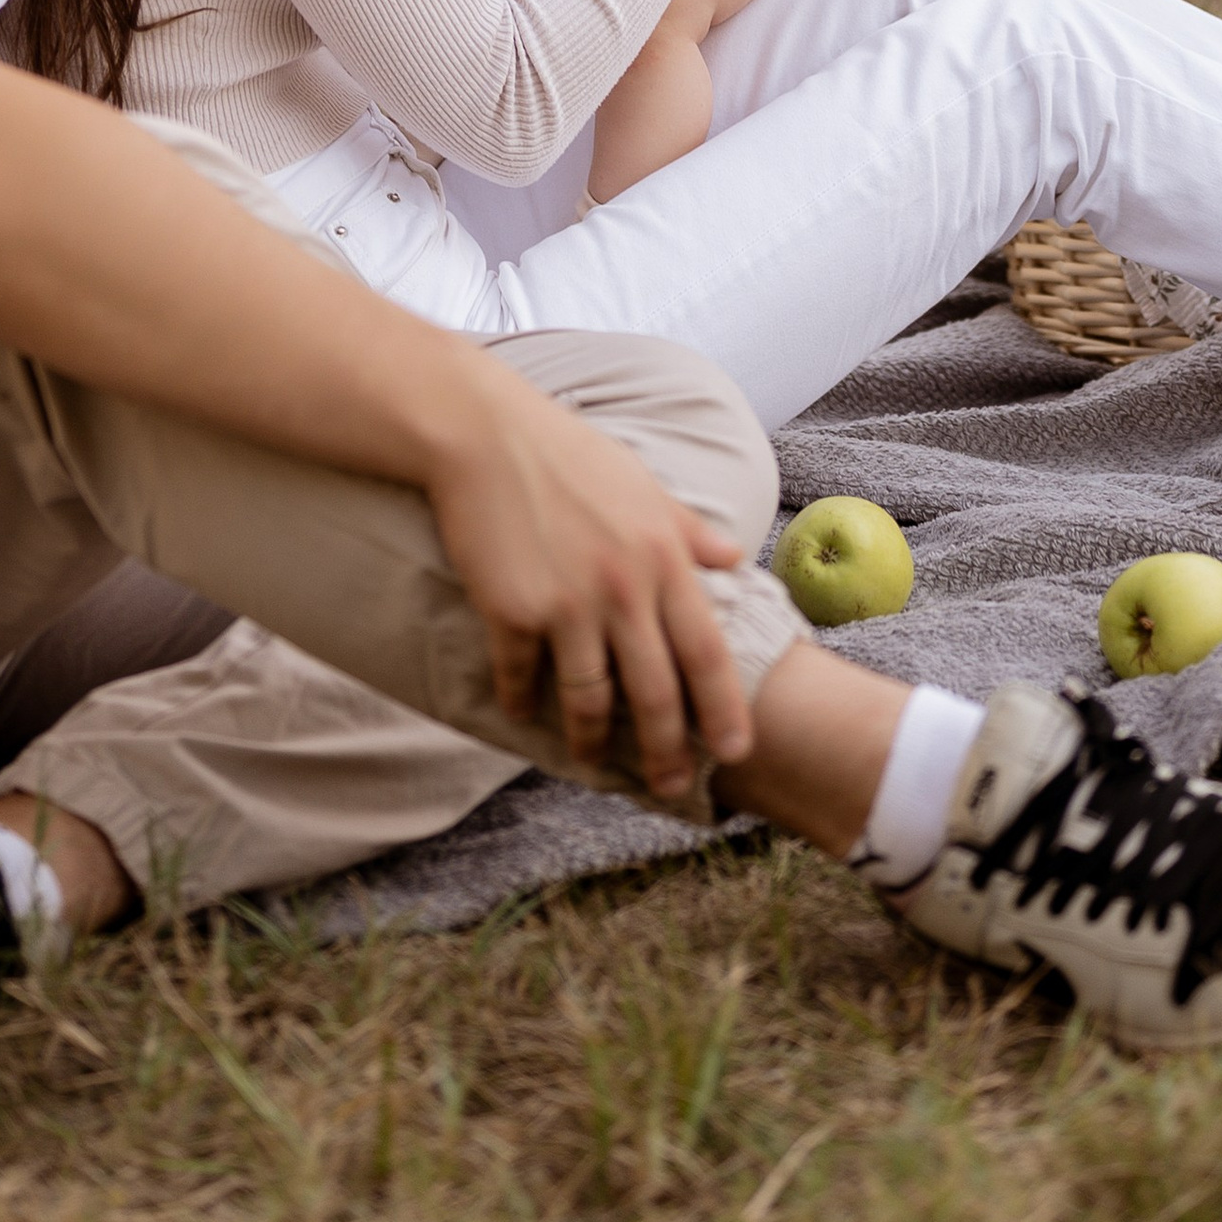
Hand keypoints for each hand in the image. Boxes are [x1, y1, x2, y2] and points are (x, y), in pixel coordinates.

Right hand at [423, 362, 754, 800]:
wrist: (487, 435)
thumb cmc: (570, 456)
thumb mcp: (644, 487)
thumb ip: (690, 531)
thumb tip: (735, 558)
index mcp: (664, 557)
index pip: (708, 651)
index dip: (724, 709)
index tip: (735, 752)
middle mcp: (624, 587)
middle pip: (655, 692)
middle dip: (665, 751)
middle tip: (669, 786)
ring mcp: (568, 603)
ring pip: (590, 698)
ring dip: (591, 741)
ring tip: (591, 761)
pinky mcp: (513, 610)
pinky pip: (523, 677)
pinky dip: (522, 702)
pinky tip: (522, 713)